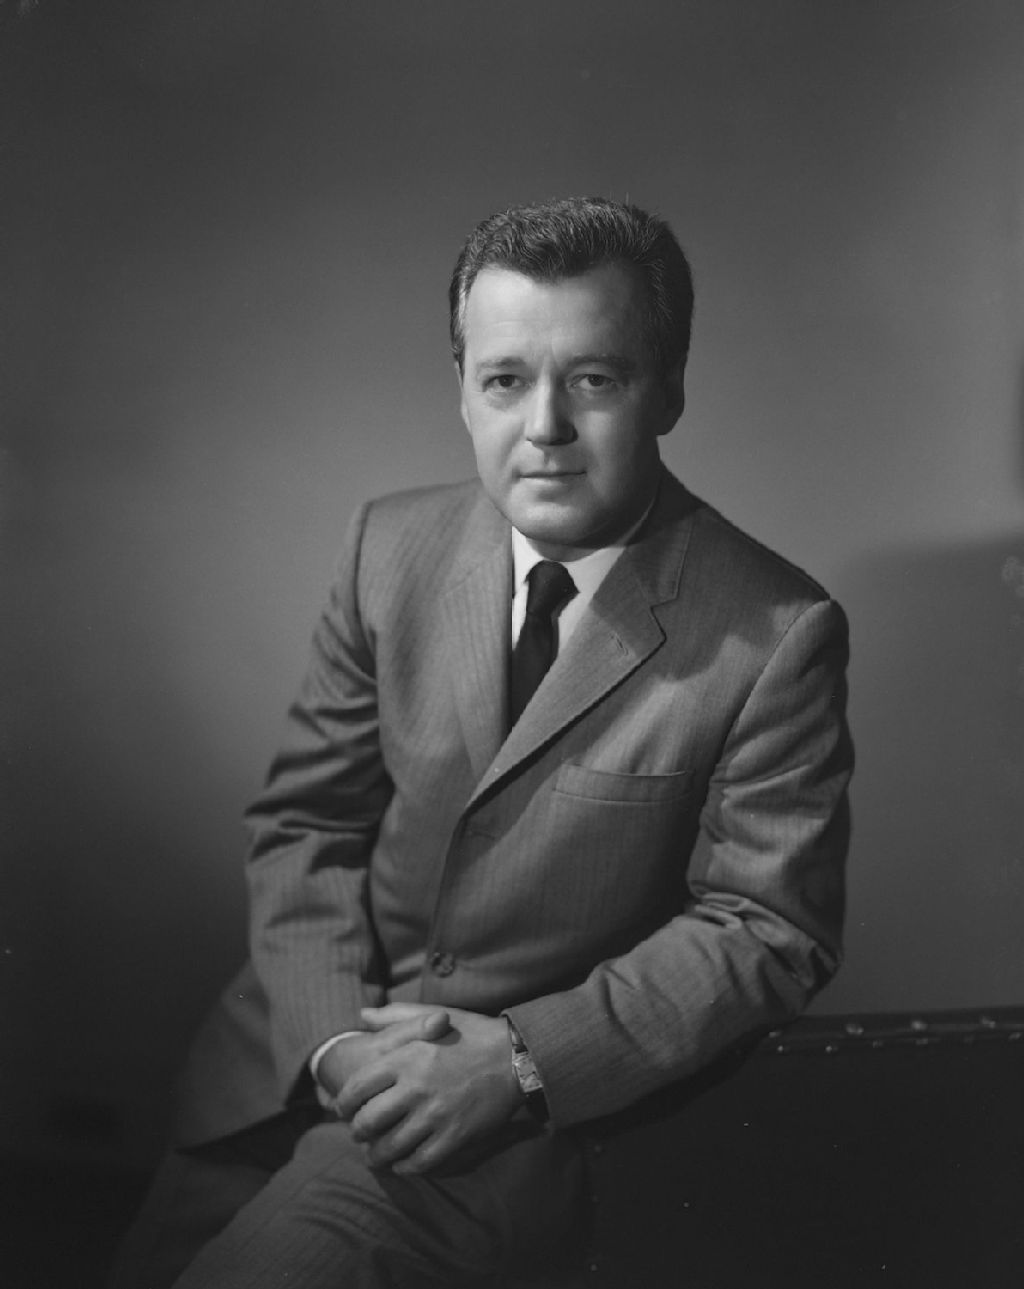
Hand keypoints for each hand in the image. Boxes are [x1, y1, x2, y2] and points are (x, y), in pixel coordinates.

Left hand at [333, 1005, 521, 1174]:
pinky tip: (403, 1162)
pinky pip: (419, 1162)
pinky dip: (405, 1166)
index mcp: (406, 1058)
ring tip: (375, 1155)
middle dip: (358, 1132)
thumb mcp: (432, 1017)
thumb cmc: (471, 1034)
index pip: (357, 1088)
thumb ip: (394, 1017)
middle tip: (359, 1133)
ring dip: (377, 1155)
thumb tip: (362, 1015)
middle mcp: (416, 1088)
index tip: (343, 1109)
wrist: (515, 1057)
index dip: (344, 1103)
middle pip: (368, 1123)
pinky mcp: (453, 1137)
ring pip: (390, 1147)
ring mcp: (435, 1116)